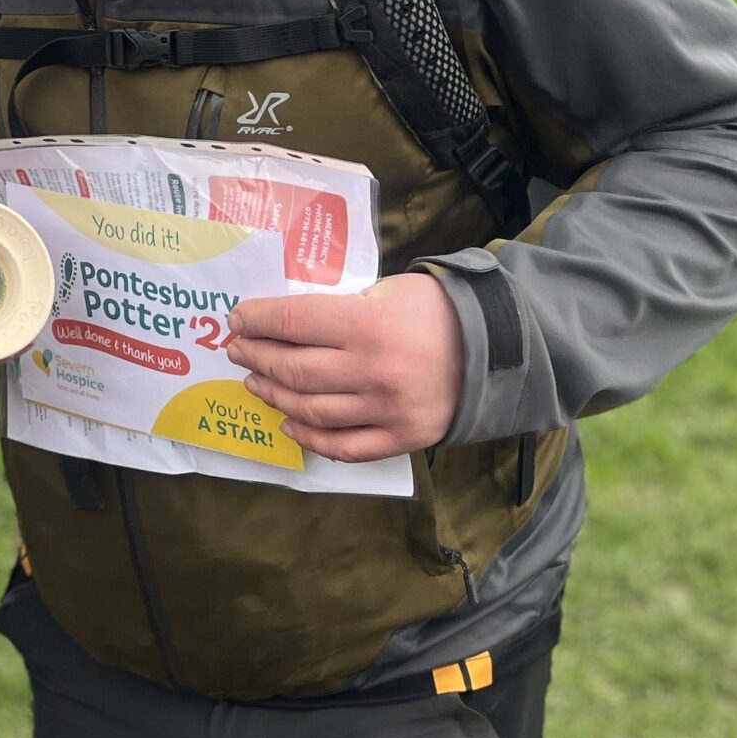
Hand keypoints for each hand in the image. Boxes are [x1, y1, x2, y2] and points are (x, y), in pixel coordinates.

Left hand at [226, 273, 463, 461]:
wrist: (499, 350)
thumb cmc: (438, 310)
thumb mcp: (388, 290)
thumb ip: (341, 309)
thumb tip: (288, 323)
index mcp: (368, 325)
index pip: (293, 322)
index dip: (258, 320)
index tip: (238, 319)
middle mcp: (372, 371)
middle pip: (295, 369)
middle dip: (257, 357)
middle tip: (239, 350)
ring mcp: (386, 410)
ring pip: (311, 410)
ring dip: (274, 396)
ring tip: (256, 382)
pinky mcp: (402, 438)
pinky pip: (344, 447)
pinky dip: (310, 438)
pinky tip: (289, 424)